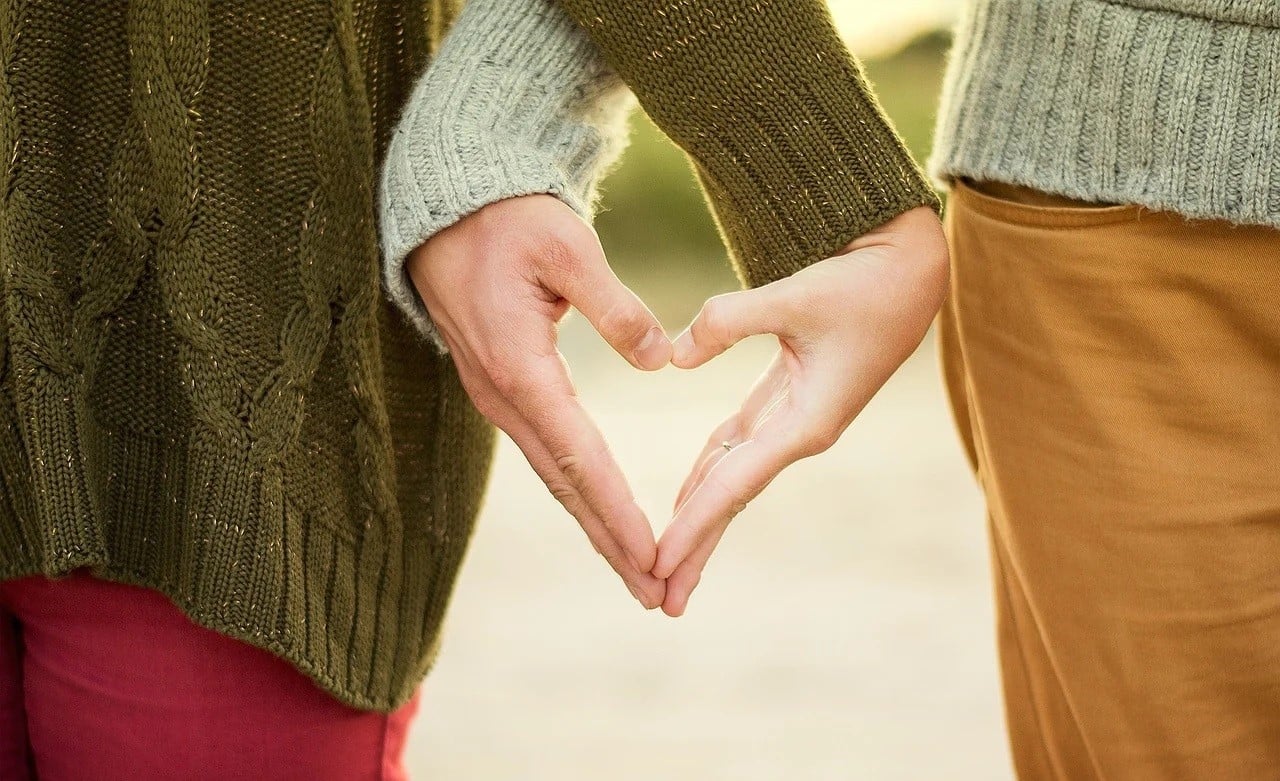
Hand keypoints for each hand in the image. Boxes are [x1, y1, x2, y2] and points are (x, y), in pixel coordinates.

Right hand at [406, 194, 672, 607]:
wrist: (445, 209)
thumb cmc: (507, 220)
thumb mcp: (566, 247)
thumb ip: (615, 306)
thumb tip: (661, 360)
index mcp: (521, 367)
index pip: (579, 456)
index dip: (618, 510)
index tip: (652, 554)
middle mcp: (503, 395)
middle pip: (565, 485)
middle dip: (610, 542)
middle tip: (654, 592)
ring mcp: (497, 396)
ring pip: (553, 475)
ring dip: (595, 525)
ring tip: (636, 569)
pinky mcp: (501, 388)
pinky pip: (545, 452)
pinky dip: (577, 491)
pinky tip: (600, 513)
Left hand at [654, 206, 948, 615]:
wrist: (911, 270)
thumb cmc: (864, 284)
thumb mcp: (796, 295)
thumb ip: (729, 321)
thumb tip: (673, 357)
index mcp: (807, 423)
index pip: (734, 485)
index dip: (693, 525)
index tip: (657, 564)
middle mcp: (800, 432)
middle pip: (732, 499)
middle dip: (696, 548)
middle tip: (659, 599)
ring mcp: (796, 419)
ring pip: (734, 477)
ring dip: (700, 518)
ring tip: (666, 562)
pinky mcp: (790, 398)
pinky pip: (739, 446)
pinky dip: (710, 471)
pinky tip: (686, 495)